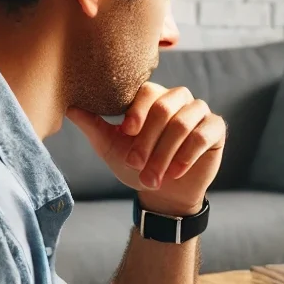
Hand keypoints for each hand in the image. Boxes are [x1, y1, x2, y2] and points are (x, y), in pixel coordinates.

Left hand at [67, 83, 226, 216]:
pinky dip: (188, 154)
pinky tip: (176, 171)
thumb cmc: (138, 165)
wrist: (165, 193)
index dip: (137, 110)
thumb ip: (93, 125)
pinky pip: (203, 135)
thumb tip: (68, 107)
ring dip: (165, 153)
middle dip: (149, 140)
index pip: (146, 91)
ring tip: (154, 177)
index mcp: (153, 97)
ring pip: (183, 123)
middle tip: (136, 164)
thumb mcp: (110, 147)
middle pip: (165, 108)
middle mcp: (178, 99)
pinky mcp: (216, 129)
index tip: (126, 132)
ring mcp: (199, 112)